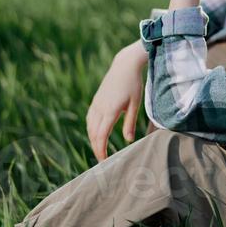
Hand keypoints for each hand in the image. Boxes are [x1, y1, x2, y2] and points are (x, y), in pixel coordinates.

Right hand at [86, 42, 146, 160]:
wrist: (124, 65)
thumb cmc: (133, 84)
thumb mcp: (135, 104)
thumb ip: (130, 122)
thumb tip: (129, 140)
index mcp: (110, 110)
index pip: (101, 135)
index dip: (101, 150)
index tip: (104, 161)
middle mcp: (100, 108)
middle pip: (93, 134)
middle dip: (97, 148)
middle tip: (102, 160)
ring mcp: (96, 103)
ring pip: (90, 126)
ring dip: (93, 139)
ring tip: (100, 150)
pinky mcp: (96, 100)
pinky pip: (90, 118)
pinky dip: (91, 129)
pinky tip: (96, 134)